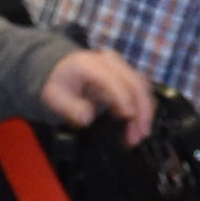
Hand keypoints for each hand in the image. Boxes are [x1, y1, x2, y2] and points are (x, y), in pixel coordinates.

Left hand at [39, 45, 155, 139]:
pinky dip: (143, 110)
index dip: (123, 98)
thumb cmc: (59, 84)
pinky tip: (137, 128)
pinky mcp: (128, 78)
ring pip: (143, 88)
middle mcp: (111, 63)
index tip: (128, 117)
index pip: (113, 80)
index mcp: (91, 64)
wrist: (61, 71)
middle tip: (137, 135)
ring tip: (137, 137)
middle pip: (135, 83)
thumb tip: (87, 117)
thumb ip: (70, 107)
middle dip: (141, 110)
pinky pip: (141, 92)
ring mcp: (121, 69)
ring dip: (145, 113)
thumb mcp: (54, 97)